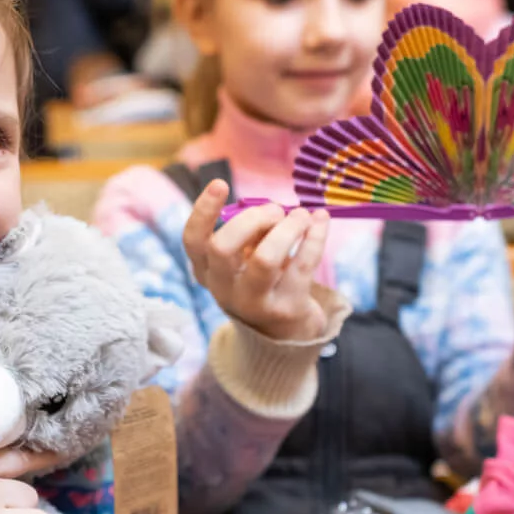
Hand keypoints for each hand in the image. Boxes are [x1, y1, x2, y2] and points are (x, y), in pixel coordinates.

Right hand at [182, 179, 329, 340]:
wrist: (284, 329)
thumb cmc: (260, 278)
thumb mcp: (244, 256)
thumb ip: (249, 231)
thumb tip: (272, 209)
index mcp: (207, 270)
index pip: (193, 240)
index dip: (203, 210)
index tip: (221, 183)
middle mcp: (224, 289)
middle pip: (223, 248)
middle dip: (251, 219)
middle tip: (275, 210)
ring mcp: (254, 302)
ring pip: (265, 259)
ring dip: (287, 228)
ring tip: (301, 215)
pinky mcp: (286, 308)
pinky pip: (303, 264)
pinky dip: (315, 235)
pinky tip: (320, 220)